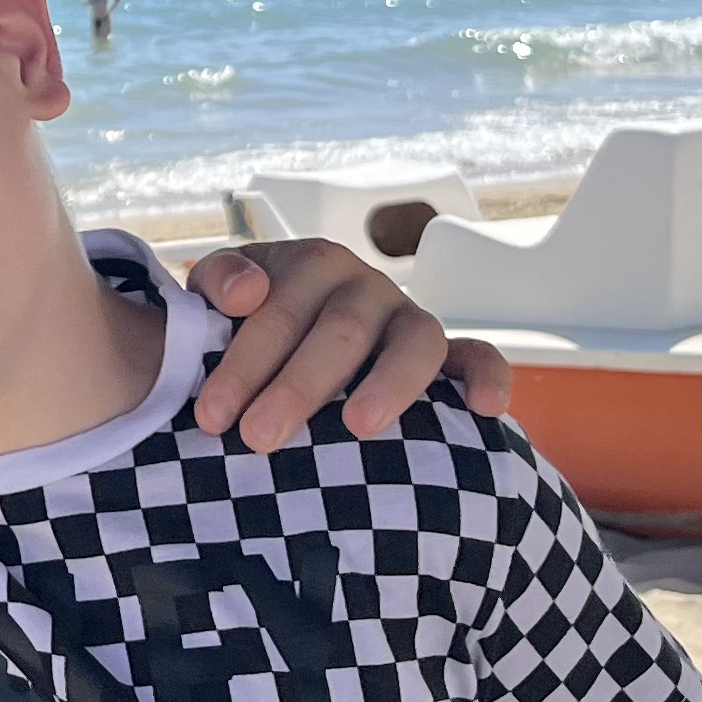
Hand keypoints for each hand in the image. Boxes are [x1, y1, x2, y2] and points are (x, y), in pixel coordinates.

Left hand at [181, 239, 510, 451]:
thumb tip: (246, 293)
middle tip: (260, 437)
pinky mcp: (449, 355)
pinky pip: (479, 358)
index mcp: (313, 264)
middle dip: (298, 386)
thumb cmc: (248, 323)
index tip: (213, 416)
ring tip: (359, 428)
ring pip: (415, 341)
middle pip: (341, 330)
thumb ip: (219, 282)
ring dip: (389, 383)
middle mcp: (367, 286)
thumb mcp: (220, 296)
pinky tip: (486, 410)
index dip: (244, 364)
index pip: (280, 310)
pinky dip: (488, 378)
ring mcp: (410, 318)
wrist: (291, 334)